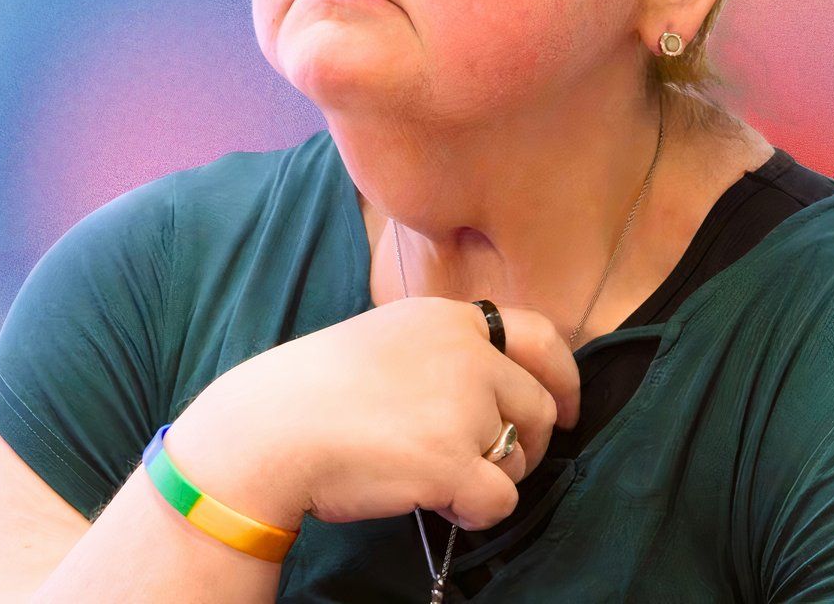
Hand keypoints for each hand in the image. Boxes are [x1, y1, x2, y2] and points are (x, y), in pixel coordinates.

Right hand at [165, 298, 580, 533]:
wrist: (266, 431)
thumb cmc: (313, 393)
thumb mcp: (387, 340)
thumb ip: (444, 354)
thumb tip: (494, 394)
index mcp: (450, 320)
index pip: (541, 336)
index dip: (564, 377)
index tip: (568, 409)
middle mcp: (467, 354)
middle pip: (540, 406)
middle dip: (529, 444)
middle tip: (496, 466)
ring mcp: (463, 406)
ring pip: (519, 457)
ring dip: (492, 478)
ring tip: (441, 482)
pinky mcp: (452, 460)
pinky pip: (500, 500)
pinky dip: (477, 513)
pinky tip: (441, 505)